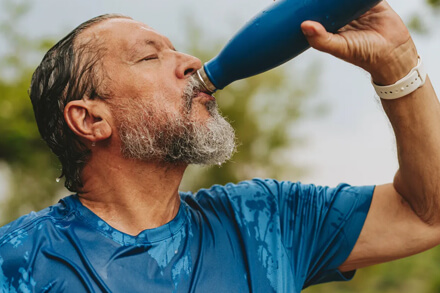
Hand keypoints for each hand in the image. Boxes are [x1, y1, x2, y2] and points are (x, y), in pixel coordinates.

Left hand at [301, 1, 417, 84]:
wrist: (392, 53)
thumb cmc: (363, 54)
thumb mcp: (339, 47)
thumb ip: (321, 39)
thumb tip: (304, 25)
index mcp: (330, 25)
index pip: (316, 11)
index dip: (309, 5)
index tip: (298, 0)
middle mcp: (341, 15)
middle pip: (328, 1)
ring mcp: (355, 7)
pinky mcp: (371, 1)